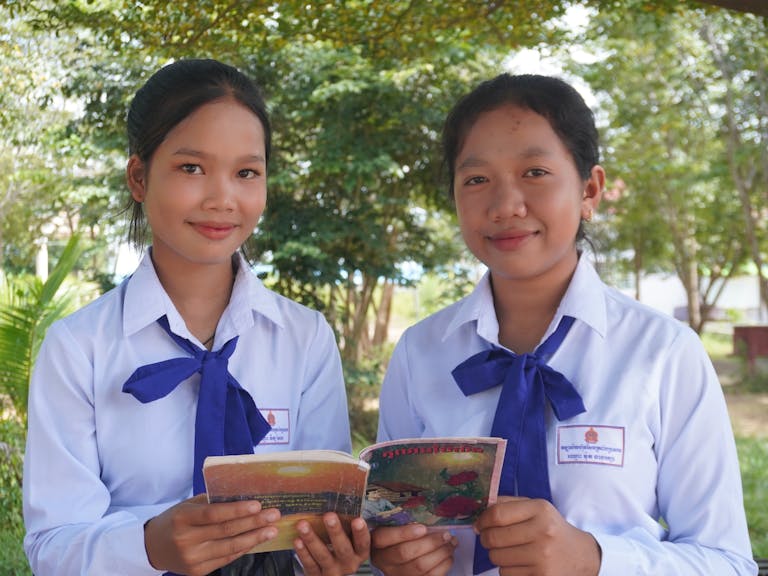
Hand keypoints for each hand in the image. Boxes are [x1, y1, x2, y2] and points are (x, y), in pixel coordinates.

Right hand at [144, 493, 280, 575]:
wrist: (152, 547)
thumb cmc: (175, 520)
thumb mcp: (188, 506)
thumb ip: (212, 503)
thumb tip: (243, 496)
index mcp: (182, 518)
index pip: (214, 514)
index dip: (237, 510)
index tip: (258, 505)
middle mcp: (186, 540)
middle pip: (226, 532)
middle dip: (253, 523)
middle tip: (274, 515)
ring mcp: (192, 559)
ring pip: (229, 548)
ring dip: (254, 538)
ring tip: (272, 530)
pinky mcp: (197, 572)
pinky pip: (225, 559)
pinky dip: (243, 549)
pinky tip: (256, 540)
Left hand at [294, 513, 369, 575]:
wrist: (332, 572)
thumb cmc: (342, 547)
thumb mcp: (350, 540)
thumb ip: (347, 526)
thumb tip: (338, 500)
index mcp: (360, 553)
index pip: (363, 543)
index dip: (361, 533)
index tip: (358, 520)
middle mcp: (349, 564)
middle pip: (342, 549)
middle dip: (335, 532)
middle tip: (329, 515)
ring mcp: (333, 571)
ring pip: (323, 555)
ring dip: (312, 539)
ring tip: (302, 524)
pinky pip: (310, 564)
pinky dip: (303, 552)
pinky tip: (297, 540)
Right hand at [370, 524, 456, 575]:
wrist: (400, 563)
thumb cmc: (400, 539)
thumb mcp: (394, 529)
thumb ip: (403, 522)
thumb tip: (429, 513)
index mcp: (378, 544)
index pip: (383, 537)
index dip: (403, 533)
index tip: (423, 528)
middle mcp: (385, 561)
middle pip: (405, 553)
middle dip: (430, 542)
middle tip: (446, 534)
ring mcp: (398, 574)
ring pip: (420, 566)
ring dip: (441, 553)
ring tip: (452, 542)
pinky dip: (444, 564)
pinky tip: (449, 555)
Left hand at [474, 496, 600, 575]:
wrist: (581, 556)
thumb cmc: (551, 529)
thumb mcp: (536, 508)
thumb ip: (509, 504)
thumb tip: (481, 510)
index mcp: (540, 510)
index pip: (498, 514)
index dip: (482, 520)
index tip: (479, 525)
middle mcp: (543, 532)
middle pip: (494, 538)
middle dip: (485, 539)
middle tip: (488, 539)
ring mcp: (543, 557)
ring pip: (497, 558)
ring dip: (496, 555)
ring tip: (509, 551)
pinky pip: (506, 573)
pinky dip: (507, 569)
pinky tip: (520, 563)